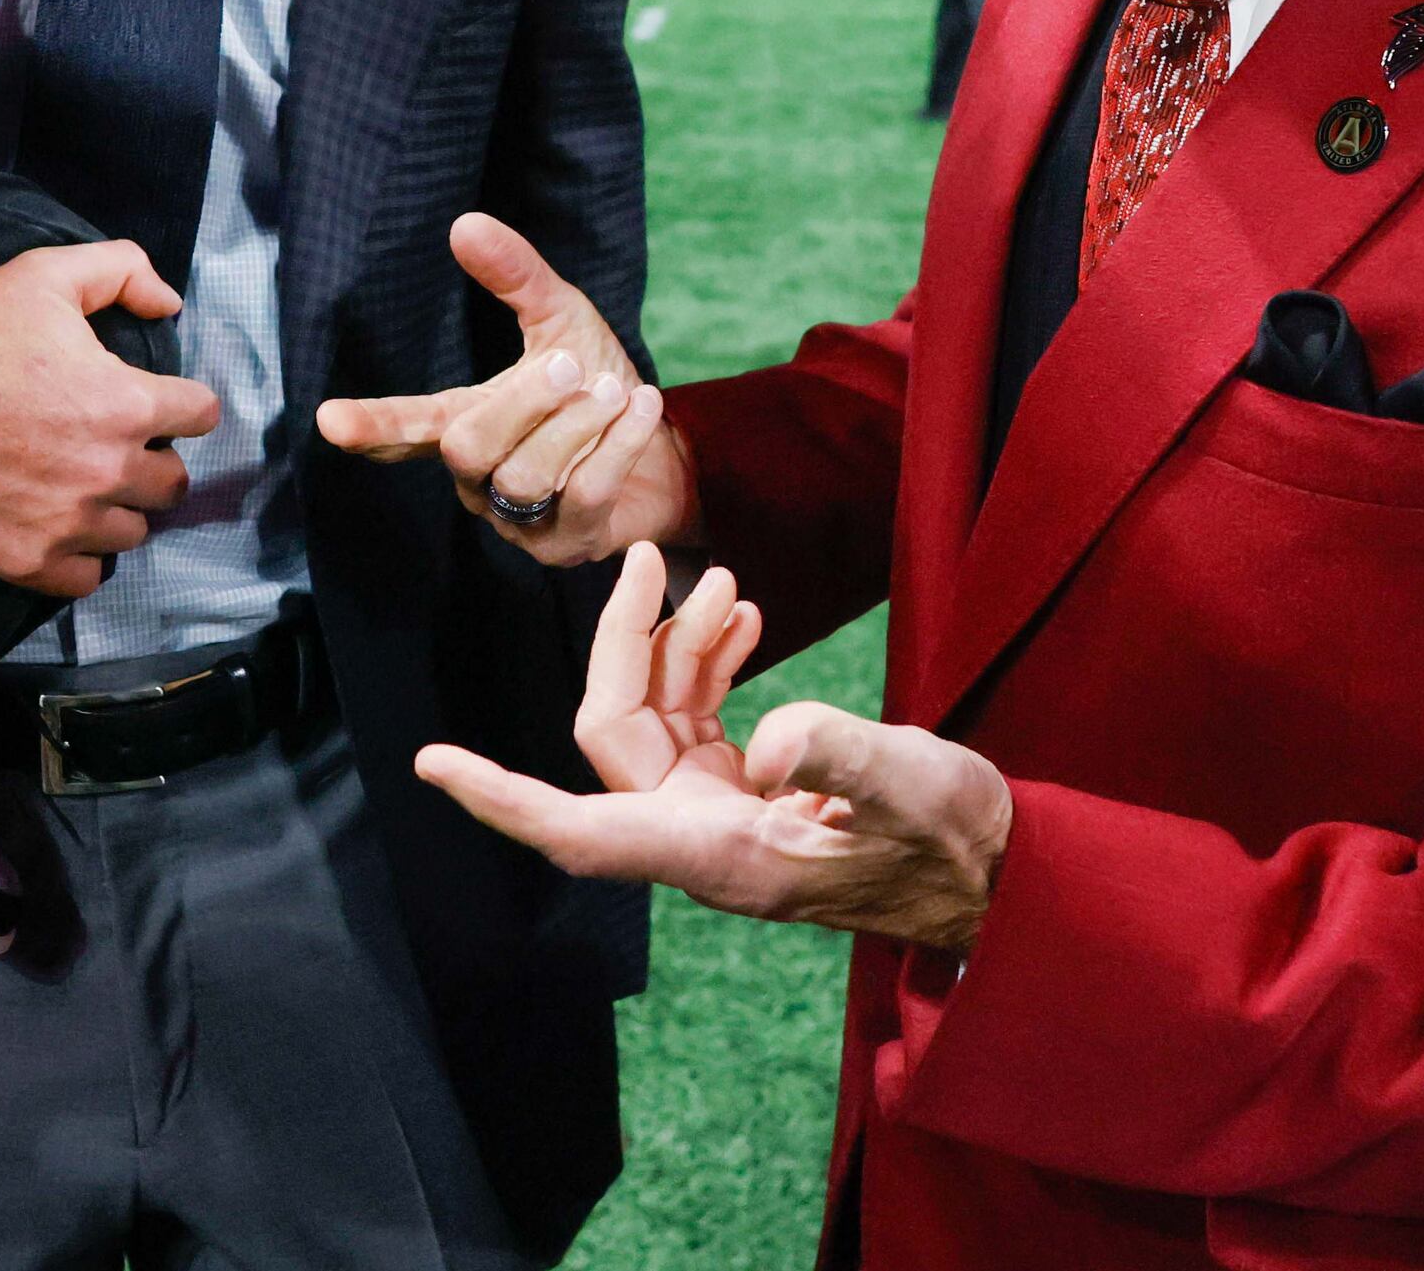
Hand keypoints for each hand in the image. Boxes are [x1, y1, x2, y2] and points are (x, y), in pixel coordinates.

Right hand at [0, 240, 222, 598]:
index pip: (202, 415)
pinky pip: (88, 578)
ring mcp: (67, 523)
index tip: (154, 400)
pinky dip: (82, 556)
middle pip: (173, 483)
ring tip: (84, 483)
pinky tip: (60, 524)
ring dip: (118, 508)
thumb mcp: (43, 274)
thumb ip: (123, 271)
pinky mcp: (27, 560)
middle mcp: (106, 471)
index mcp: (122, 403)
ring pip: (134, 532)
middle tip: (114, 443)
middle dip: (153, 460)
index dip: (182, 402)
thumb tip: (169, 304)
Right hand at [318, 213, 694, 564]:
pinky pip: (585, 496)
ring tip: (616, 389)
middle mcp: (479, 480)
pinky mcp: (566, 547)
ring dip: (579, 424)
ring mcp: (518, 522)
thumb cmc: (596, 388)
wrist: (666, 457)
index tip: (329, 419)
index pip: (406, 426)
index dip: (372, 424)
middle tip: (570, 365)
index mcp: (465, 423)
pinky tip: (644, 407)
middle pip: (468, 448)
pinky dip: (620, 444)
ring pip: (527, 476)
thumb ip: (515, 278)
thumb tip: (464, 222)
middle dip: (522, 403)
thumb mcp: (560, 323)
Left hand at [417, 544, 1013, 951]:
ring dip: (674, 644)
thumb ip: (841, 755)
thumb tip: (768, 737)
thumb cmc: (955, 840)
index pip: (581, 831)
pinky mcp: (747, 796)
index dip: (502, 797)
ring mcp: (720, 817)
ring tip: (723, 580)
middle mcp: (702, 840)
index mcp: (720, 854)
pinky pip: (695, 723)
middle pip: (616, 735)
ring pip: (653, 720)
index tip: (431, 763)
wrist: (992, 868)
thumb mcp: (912, 785)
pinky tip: (739, 618)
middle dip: (622, 643)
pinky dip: (706, 664)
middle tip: (649, 554)